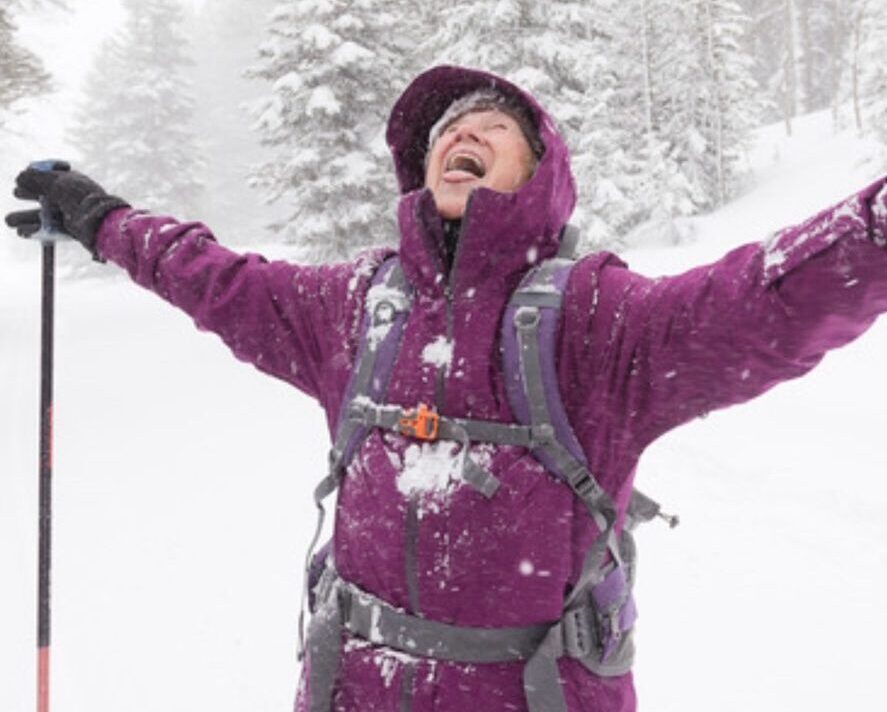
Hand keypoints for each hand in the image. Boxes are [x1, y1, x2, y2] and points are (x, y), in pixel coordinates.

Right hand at [5, 160, 128, 255]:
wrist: (98, 221)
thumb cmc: (78, 197)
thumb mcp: (55, 183)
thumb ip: (35, 178)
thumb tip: (20, 177)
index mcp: (71, 182)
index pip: (50, 176)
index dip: (36, 176)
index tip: (24, 179)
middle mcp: (70, 197)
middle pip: (44, 195)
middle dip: (27, 194)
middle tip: (17, 193)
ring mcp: (70, 214)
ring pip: (44, 215)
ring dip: (25, 217)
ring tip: (9, 221)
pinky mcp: (70, 230)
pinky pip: (49, 230)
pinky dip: (34, 231)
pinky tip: (21, 232)